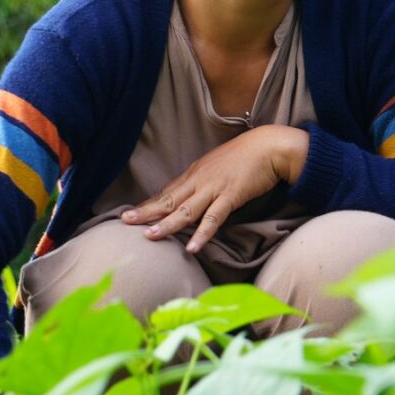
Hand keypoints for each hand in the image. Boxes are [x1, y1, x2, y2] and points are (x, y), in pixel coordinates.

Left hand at [122, 125, 309, 252]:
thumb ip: (202, 182)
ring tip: (149, 237)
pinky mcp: (231, 196)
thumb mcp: (216, 167)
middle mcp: (199, 181)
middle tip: (125, 222)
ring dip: (167, 224)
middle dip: (146, 212)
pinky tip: (192, 247)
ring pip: (186, 210)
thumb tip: (189, 197)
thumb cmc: (245, 157)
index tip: (131, 214)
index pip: (166, 192)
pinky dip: (202, 234)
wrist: (269, 147)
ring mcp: (214, 188)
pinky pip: (214, 218)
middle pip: (168, 200)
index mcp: (194, 174)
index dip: (148, 204)